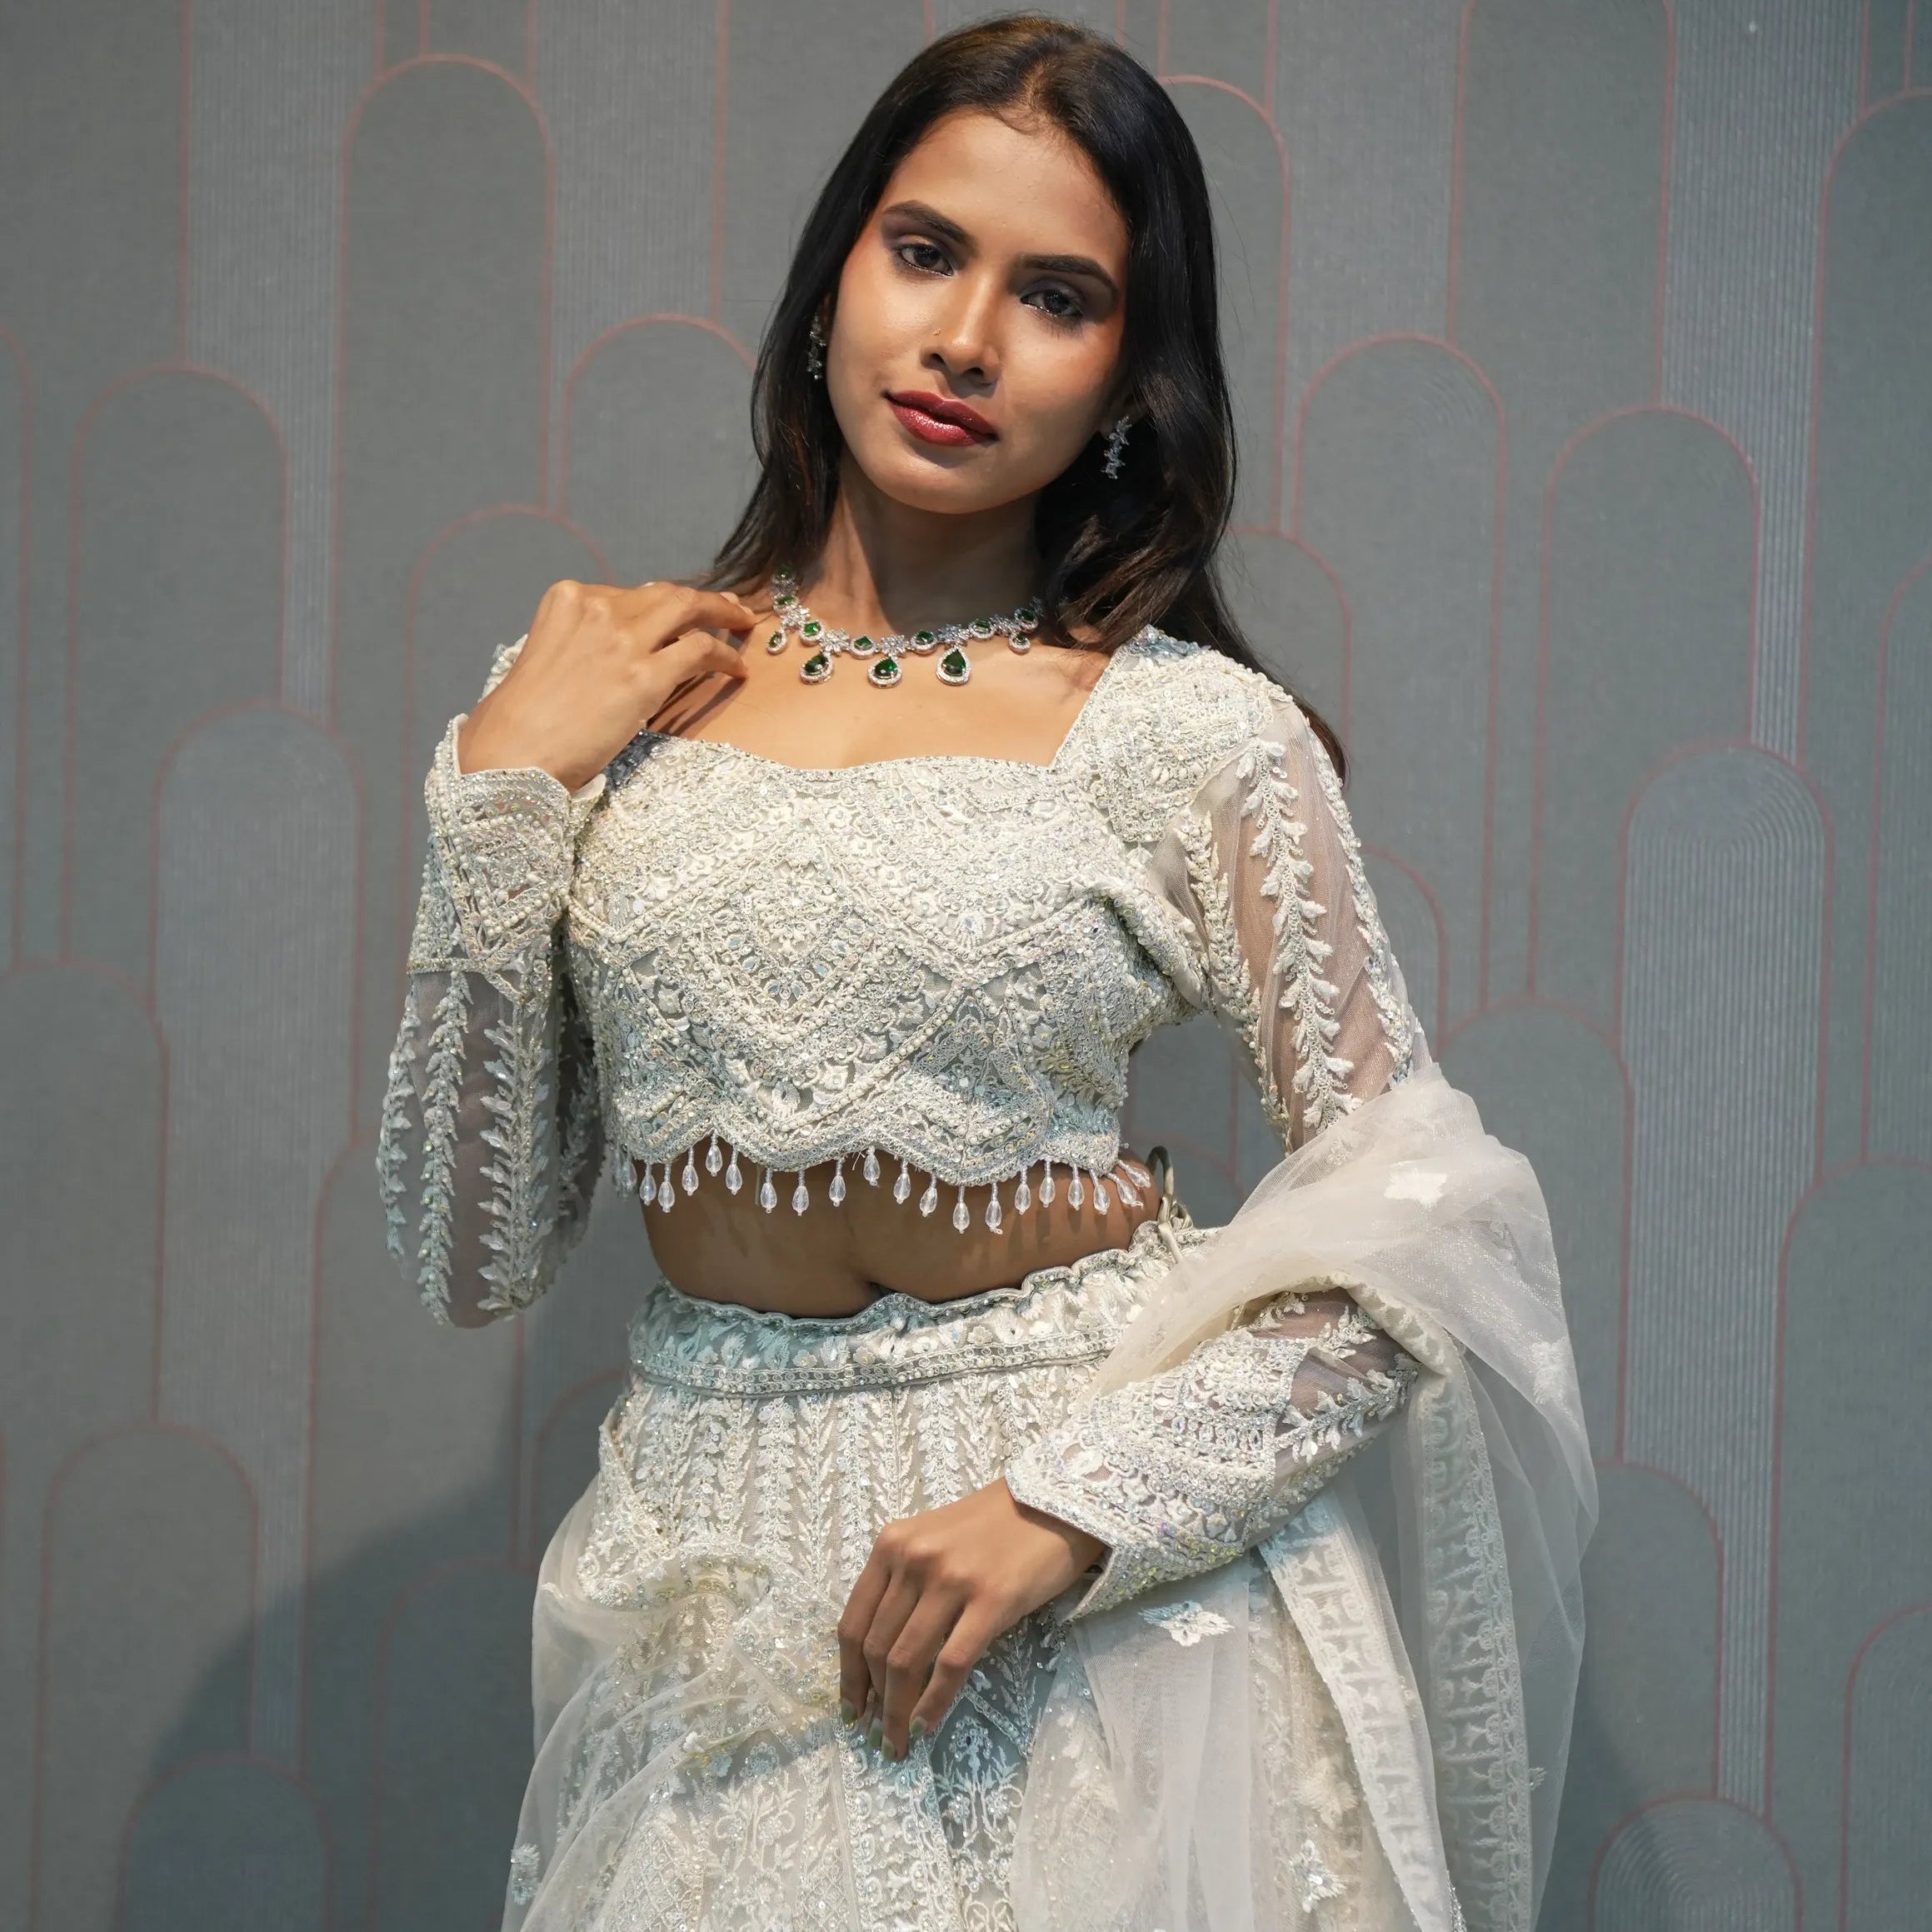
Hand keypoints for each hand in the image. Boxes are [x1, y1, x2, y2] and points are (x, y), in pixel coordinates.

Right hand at [457, 577, 757, 791]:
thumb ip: (575, 645)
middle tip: (728, 610)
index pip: (628, 595)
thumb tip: (605, 659)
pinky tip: (737, 668)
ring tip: (744, 626)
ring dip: (724, 615)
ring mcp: (624, 640)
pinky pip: (702, 651)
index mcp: (566, 600)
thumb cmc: (516, 722)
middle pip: (665, 593)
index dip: (659, 605)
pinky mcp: (646, 676)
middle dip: (702, 599)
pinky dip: (726, 656)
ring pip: (690, 610)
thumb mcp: (541, 660)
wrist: (511, 754)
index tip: (678, 615)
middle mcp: (597, 609)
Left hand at [837, 1478, 1105, 1760]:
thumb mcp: (931, 1541)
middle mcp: (913, 1559)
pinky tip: (928, 1725)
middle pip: (877, 1648)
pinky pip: (951, 1664)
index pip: (854, 1623)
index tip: (851, 1710)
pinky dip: (933, 1703)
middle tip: (878, 1738)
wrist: (1054, 1504)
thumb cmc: (992, 1526)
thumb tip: (882, 1659)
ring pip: (907, 1661)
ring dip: (898, 1712)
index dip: (848, 1675)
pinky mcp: (991, 1600)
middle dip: (873, 1702)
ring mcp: (951, 1579)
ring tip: (900, 1742)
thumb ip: (903, 1585)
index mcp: (891, 1545)